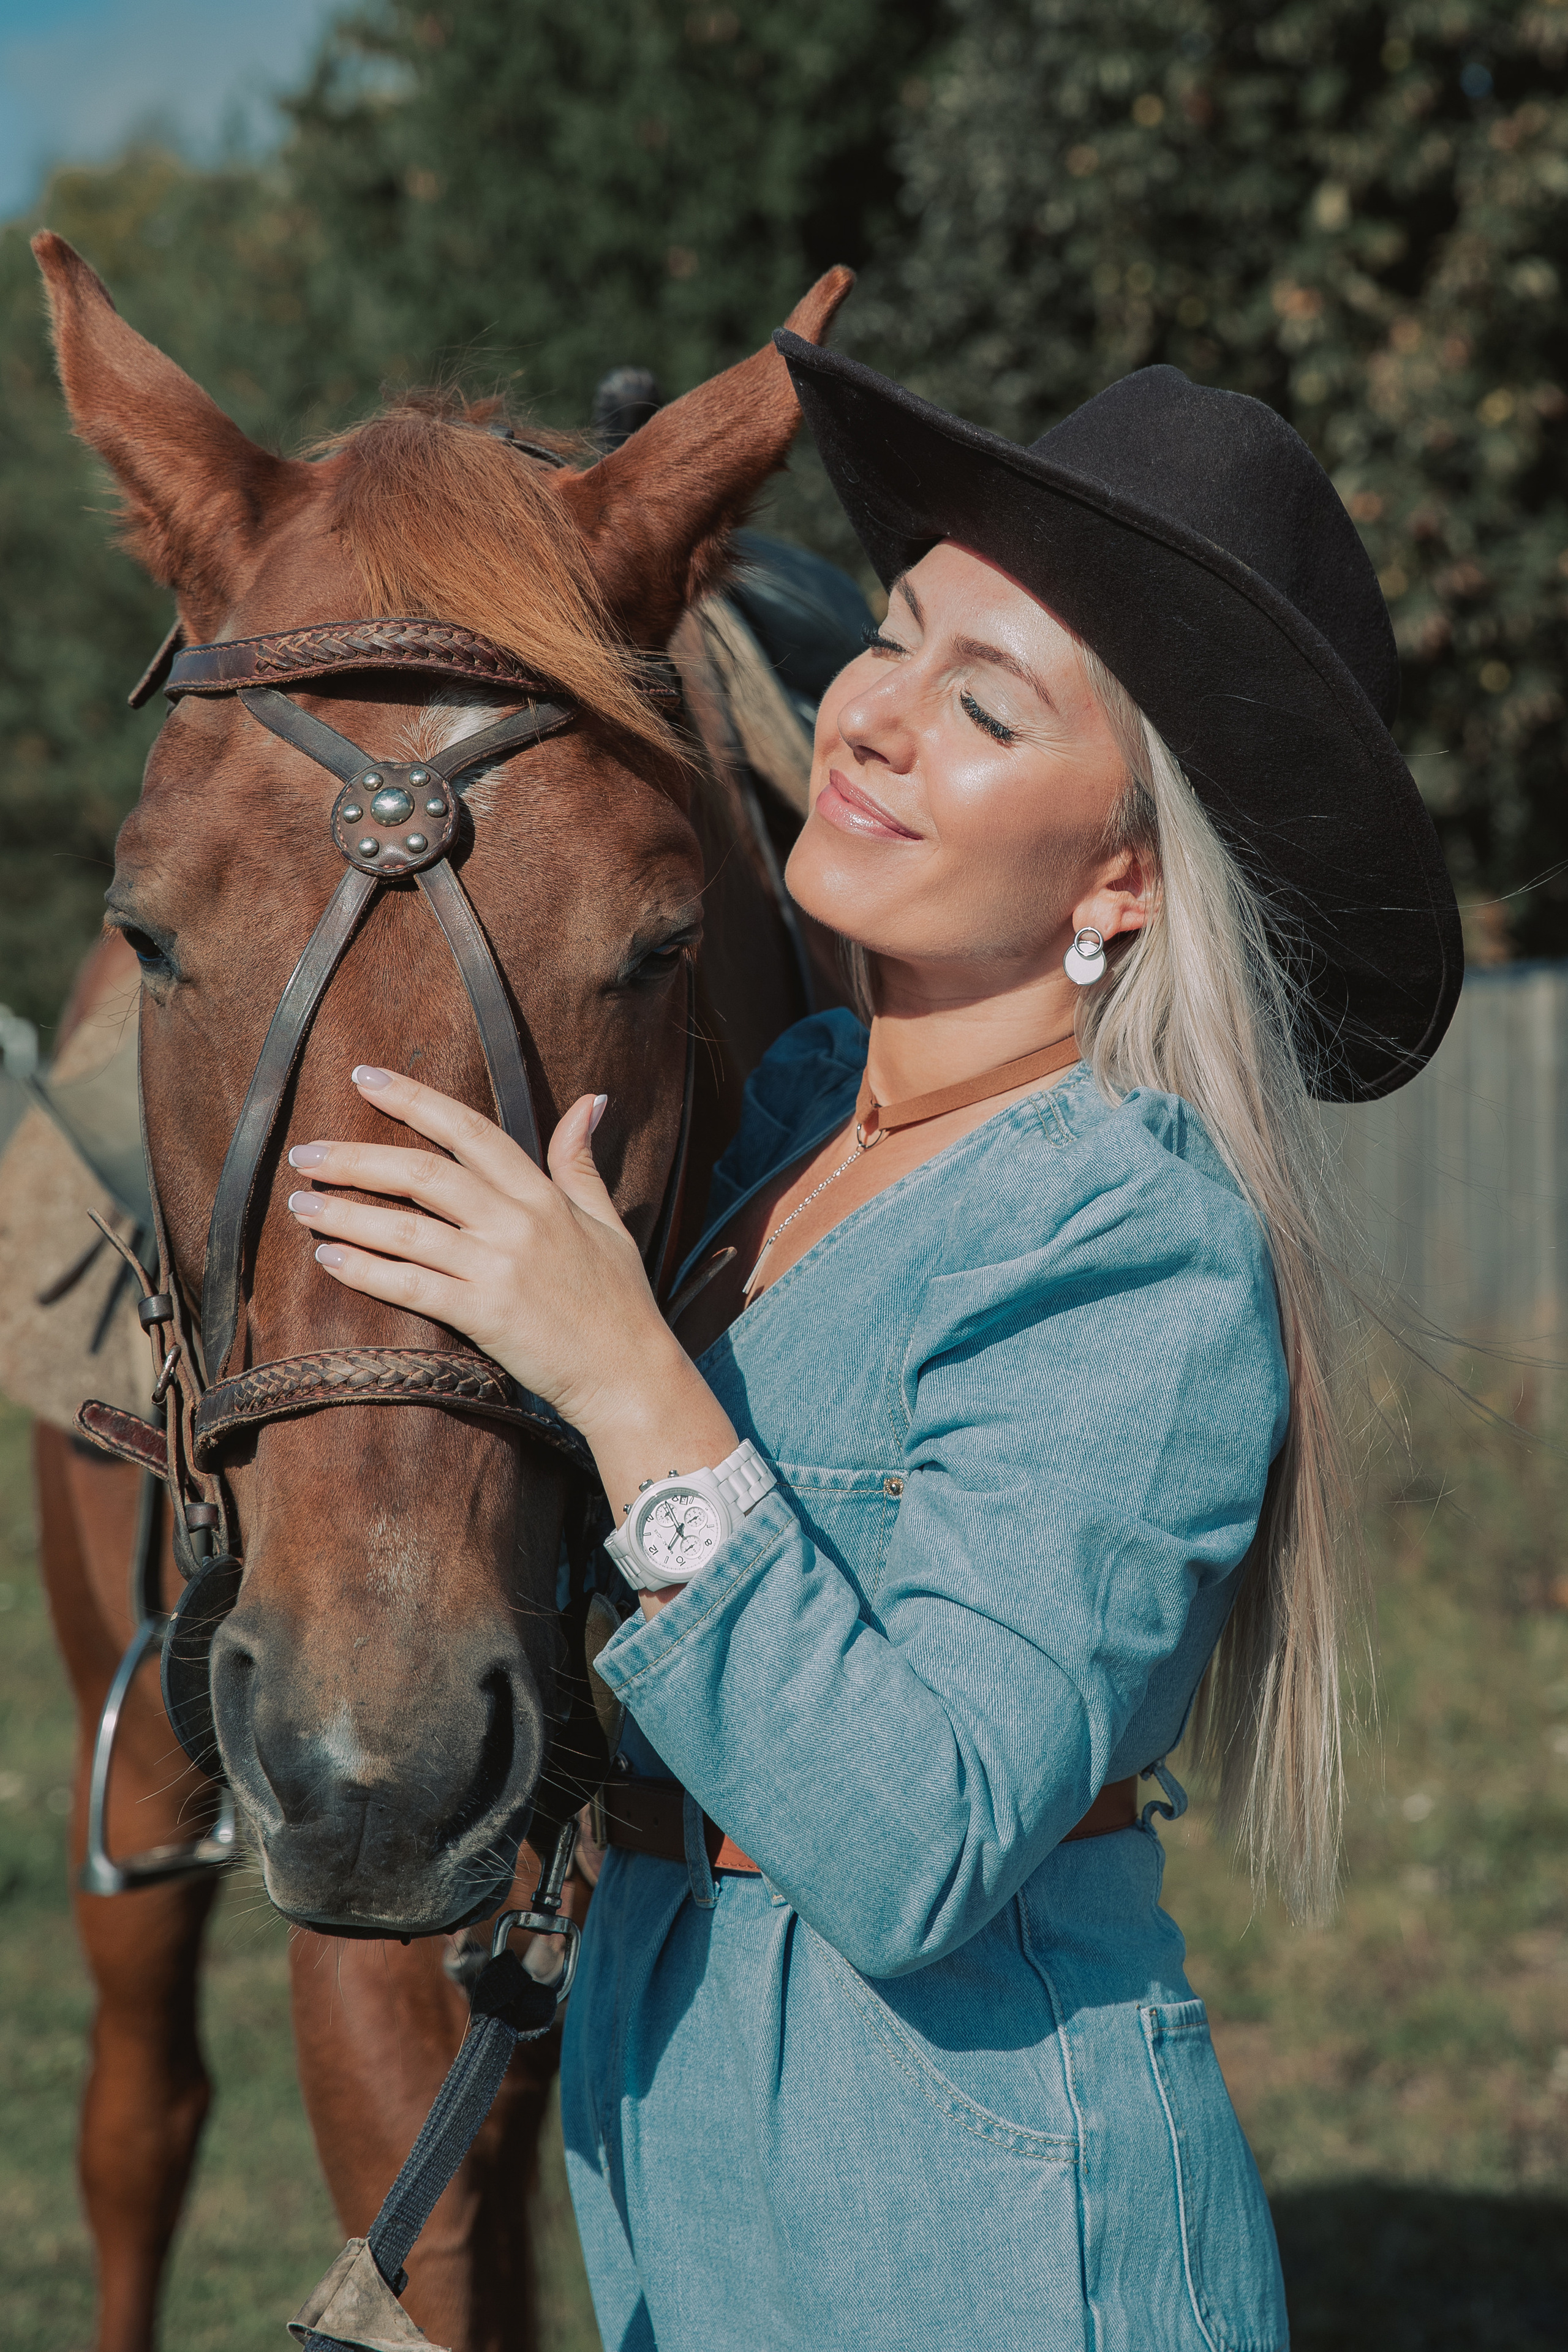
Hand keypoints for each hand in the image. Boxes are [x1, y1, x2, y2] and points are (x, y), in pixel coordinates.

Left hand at [284, 1064, 670, 1437]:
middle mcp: (517, 1223)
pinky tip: (328, 1259)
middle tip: (304, 1151)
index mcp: (542, 1195)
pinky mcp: (484, 1315)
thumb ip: (581, 1162)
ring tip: (300, 1203)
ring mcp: (499, 1269)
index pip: (469, 1130)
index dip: (414, 1099)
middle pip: (424, 1173)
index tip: (366, 1077)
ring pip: (407, 1229)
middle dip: (356, 1158)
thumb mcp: (608, 1221)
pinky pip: (411, 1286)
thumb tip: (591, 1099)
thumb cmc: (620, 1302)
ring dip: (346, 1213)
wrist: (630, 1376)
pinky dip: (365, 1271)